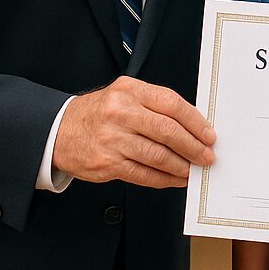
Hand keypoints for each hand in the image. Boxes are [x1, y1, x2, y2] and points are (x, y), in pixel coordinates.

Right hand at [53, 75, 215, 187]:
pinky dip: (163, 179)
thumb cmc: (100, 112)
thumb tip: (192, 125)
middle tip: (206, 155)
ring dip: (181, 166)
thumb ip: (155, 105)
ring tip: (193, 169)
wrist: (60, 130)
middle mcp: (121, 113)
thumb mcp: (125, 94)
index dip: (195, 121)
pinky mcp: (107, 164)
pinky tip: (174, 179)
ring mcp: (113, 139)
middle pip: (168, 131)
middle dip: (193, 146)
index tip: (209, 134)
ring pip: (157, 155)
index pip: (171, 103)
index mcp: (130, 90)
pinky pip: (143, 174)